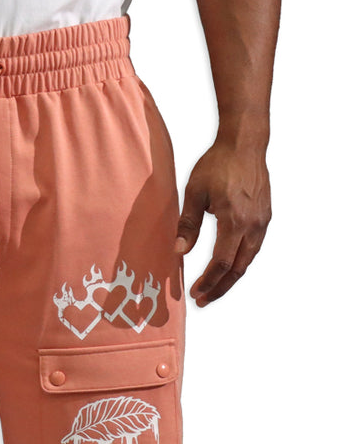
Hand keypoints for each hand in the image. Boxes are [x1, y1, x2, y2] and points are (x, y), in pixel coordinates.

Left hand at [174, 139, 271, 306]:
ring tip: (214, 288)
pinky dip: (240, 262)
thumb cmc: (218, 164)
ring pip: (248, 260)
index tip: (195, 293)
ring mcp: (262, 221)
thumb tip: (178, 251)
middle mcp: (253, 225)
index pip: (222, 262)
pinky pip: (253, 248)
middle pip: (238, 268)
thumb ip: (188, 224)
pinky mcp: (265, 216)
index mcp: (235, 221)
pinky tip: (228, 266)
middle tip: (203, 300)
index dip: (208, 281)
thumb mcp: (195, 192)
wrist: (245, 143)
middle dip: (220, 287)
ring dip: (231, 277)